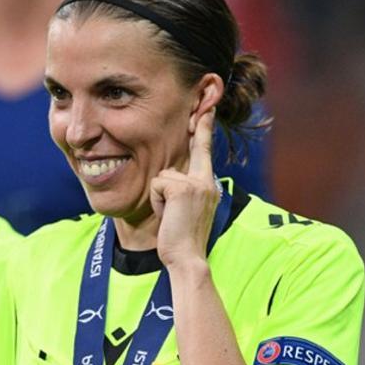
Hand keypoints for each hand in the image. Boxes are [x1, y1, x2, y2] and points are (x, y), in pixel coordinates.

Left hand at [150, 109, 219, 269]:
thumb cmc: (181, 238)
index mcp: (208, 185)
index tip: (207, 108)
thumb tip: (169, 180)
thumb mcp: (186, 210)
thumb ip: (184, 190)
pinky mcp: (182, 188)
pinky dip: (157, 201)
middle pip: (192, 149)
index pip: (204, 151)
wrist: (188, 257)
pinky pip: (157, 184)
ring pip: (162, 175)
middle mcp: (206, 180)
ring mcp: (196, 183)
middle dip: (193, 136)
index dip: (205, 128)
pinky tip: (167, 215)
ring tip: (170, 215)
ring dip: (160, 196)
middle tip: (204, 109)